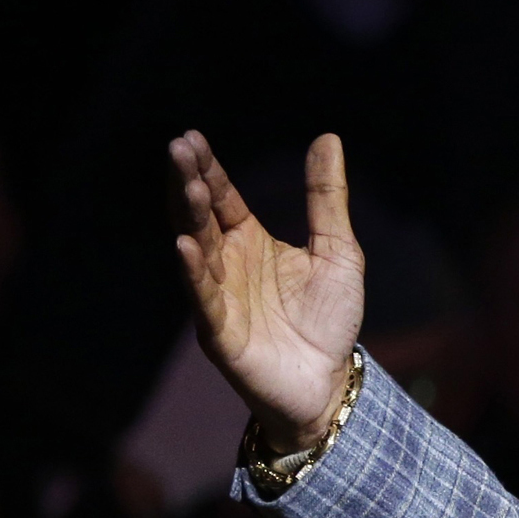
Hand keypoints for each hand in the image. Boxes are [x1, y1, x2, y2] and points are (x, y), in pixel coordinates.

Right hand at [169, 130, 364, 453]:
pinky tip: (184, 245)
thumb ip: (327, 197)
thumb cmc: (330, 317)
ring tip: (189, 185)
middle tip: (179, 147)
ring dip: (191, 218)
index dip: (207, 169)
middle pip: (200, 216)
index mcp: (249, 241)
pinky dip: (192, 272)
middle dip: (189, 182)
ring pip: (198, 250)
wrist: (330, 380)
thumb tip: (327, 137)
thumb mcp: (338, 249)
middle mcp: (226, 264)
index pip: (221, 197)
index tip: (192, 137)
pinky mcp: (220, 332)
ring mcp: (218, 296)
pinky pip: (202, 298)